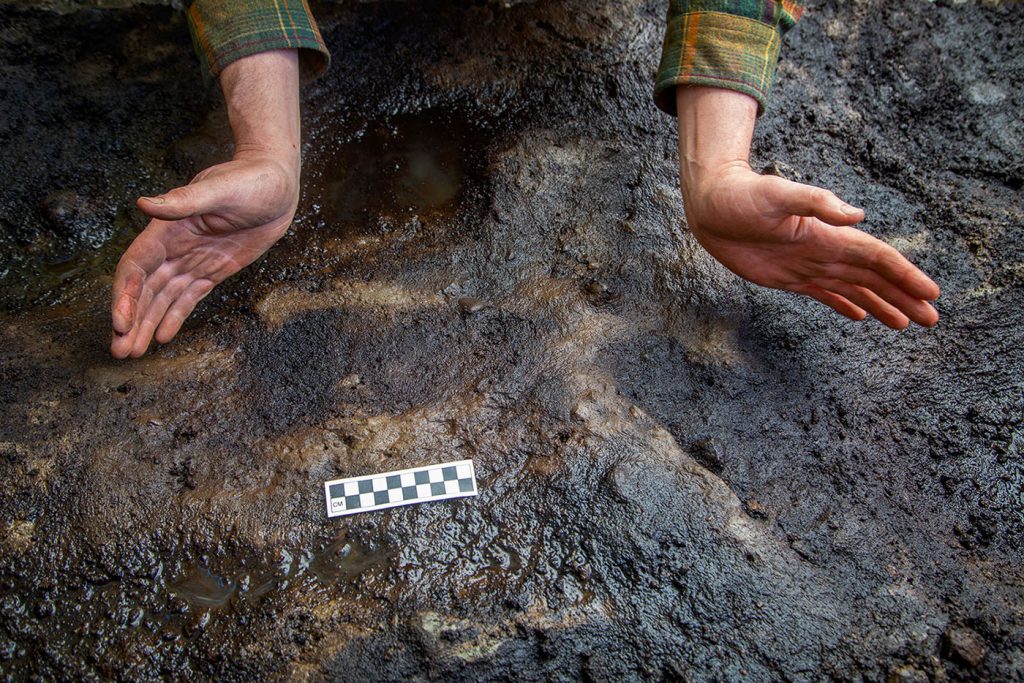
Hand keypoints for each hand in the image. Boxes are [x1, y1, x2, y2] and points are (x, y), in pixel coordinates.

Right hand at [110, 48, 300, 357]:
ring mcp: (193, 260)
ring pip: (163, 298)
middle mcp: (175, 247)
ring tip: (131, 352)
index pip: (136, 268)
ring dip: (146, 324)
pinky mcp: (214, 269)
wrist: (276, 182)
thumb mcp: (220, 189)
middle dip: (131, 320)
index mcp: (168, 229)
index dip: (125, 295)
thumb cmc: (249, 179)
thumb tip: (144, 205)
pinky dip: (174, 316)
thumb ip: (183, 201)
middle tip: (119, 352)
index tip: (119, 323)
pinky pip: (189, 297)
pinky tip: (162, 336)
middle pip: (144, 290)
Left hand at [684, 161, 939, 328]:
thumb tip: (857, 215)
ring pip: (853, 289)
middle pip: (873, 278)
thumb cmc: (742, 195)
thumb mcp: (778, 194)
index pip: (876, 258)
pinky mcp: (786, 277)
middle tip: (931, 319)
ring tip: (905, 323)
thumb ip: (816, 203)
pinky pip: (823, 294)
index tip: (930, 293)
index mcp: (828, 235)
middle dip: (903, 297)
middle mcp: (824, 251)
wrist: (711, 203)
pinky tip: (861, 316)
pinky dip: (844, 304)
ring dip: (881, 305)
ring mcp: (806, 265)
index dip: (904, 275)